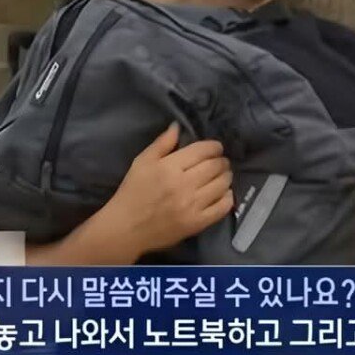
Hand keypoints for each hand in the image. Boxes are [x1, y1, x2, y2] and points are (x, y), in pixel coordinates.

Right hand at [108, 122, 232, 255]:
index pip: (202, 151)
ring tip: (223, 176)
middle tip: (221, 162)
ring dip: (226, 177)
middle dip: (222, 161)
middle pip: (216, 167)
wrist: (126, 228)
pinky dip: (228, 198)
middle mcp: (184, 185)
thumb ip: (162, 143)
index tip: (216, 148)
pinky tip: (224, 193)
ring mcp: (192, 206)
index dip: (214, 147)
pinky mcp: (197, 223)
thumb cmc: (133, 192)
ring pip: (222, 185)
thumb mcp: (142, 162)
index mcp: (170, 167)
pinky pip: (222, 208)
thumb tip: (178, 125)